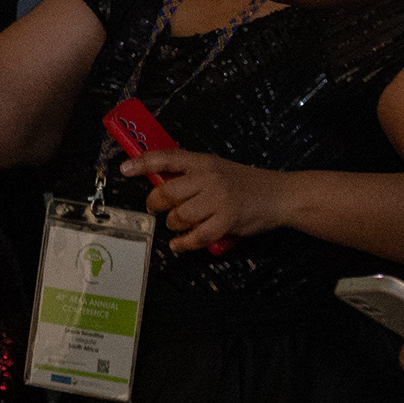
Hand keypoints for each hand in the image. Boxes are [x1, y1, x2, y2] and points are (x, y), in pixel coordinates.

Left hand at [136, 148, 284, 253]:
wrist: (278, 195)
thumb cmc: (244, 182)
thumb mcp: (217, 168)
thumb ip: (192, 173)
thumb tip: (161, 180)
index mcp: (203, 161)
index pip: (167, 157)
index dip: (143, 163)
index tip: (125, 169)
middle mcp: (208, 178)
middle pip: (167, 191)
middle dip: (154, 203)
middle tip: (153, 208)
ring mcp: (218, 200)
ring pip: (179, 216)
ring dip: (172, 224)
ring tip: (174, 225)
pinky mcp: (227, 221)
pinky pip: (197, 236)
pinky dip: (183, 243)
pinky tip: (178, 245)